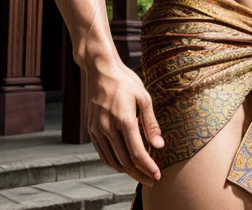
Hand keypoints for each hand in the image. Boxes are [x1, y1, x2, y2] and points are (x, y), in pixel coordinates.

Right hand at [84, 61, 163, 186]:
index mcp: (123, 119)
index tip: (157, 175)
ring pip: (112, 161)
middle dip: (140, 174)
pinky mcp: (91, 130)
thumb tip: (159, 145)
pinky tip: (124, 163)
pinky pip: (103, 154)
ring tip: (140, 174)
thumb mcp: (143, 98)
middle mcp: (107, 128)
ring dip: (127, 171)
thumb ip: (151, 124)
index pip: (136, 153)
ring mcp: (97, 130)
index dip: (147, 167)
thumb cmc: (125, 81)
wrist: (100, 70)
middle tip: (152, 180)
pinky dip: (115, 162)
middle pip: (124, 161)